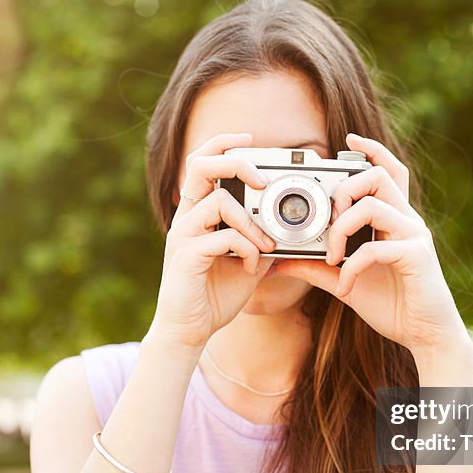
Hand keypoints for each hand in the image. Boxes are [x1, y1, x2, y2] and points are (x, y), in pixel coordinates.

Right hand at [149, 133, 275, 351]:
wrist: (188, 332)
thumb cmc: (214, 296)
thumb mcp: (247, 262)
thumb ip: (261, 240)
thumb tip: (289, 227)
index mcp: (197, 214)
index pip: (203, 163)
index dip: (224, 144)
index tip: (249, 141)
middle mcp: (186, 219)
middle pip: (201, 165)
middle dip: (237, 164)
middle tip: (263, 181)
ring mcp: (183, 237)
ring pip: (219, 202)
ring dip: (252, 222)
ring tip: (266, 245)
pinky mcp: (186, 258)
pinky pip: (223, 238)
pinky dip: (247, 248)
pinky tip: (253, 265)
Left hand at [275, 133, 472, 363]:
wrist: (426, 336)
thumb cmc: (393, 305)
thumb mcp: (346, 282)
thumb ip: (316, 267)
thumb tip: (279, 261)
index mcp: (394, 219)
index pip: (388, 170)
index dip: (371, 149)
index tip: (348, 140)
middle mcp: (407, 220)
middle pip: (378, 175)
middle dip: (344, 190)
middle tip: (328, 222)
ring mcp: (414, 236)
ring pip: (373, 204)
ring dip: (342, 228)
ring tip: (332, 258)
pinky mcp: (417, 257)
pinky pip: (375, 248)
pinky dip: (352, 268)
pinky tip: (345, 288)